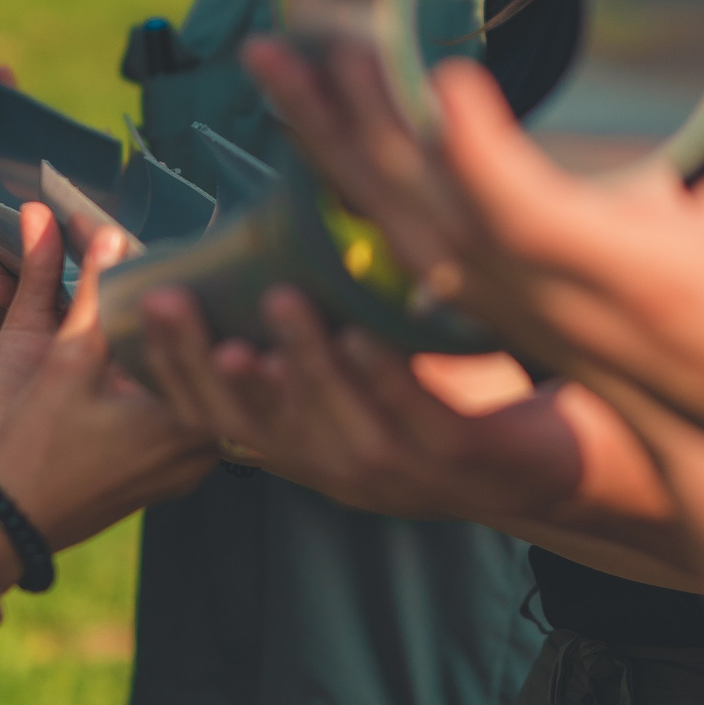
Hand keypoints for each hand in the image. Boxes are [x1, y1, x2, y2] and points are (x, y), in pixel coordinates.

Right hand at [0, 221, 215, 562]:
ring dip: (184, 350)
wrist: (5, 528)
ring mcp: (190, 469)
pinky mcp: (170, 477)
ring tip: (174, 298)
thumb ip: (95, 295)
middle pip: (208, 366)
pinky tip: (155, 350)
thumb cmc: (32, 449)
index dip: (197, 291)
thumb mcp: (64, 363)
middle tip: (187, 267)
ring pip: (198, 391)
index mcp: (189, 420)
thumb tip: (111, 232)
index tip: (189, 254)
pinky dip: (171, 383)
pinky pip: (184, 417)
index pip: (208, 340)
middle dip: (195, 317)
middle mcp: (203, 450)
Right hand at [136, 283, 579, 522]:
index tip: (148, 306)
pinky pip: (414, 421)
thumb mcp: (369, 363)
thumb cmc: (452, 401)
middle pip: (254, 428)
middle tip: (177, 303)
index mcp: (307, 448)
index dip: (177, 370)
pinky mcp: (462, 463)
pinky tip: (364, 335)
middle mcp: (340, 471)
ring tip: (278, 299)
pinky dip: (383, 380)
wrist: (555, 462)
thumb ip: (320, 317)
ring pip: (331, 427)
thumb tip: (272, 230)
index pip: (219, 420)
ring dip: (301, 363)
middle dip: (209, 365)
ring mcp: (400, 474)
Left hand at [242, 0, 703, 450]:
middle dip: (349, 118)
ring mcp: (516, 309)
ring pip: (394, 224)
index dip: (479, 147)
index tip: (442, 71)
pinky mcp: (502, 310)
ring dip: (329, 143)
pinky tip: (308, 138)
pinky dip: (349, 190)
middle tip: (283, 41)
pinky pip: (402, 250)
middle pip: (421, 207)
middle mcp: (547, 297)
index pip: (523, 210)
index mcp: (621, 270)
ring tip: (272, 67)